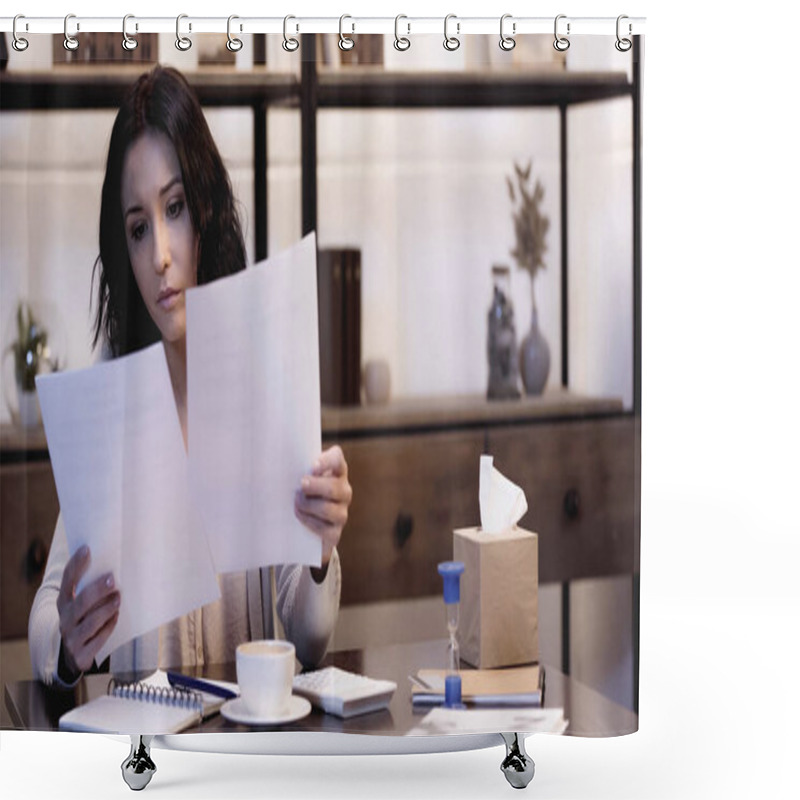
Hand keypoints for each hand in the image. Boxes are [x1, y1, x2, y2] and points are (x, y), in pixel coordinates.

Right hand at [56, 546, 119, 677]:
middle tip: (113, 579)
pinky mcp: (81, 655)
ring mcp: (71, 638)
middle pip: (80, 603)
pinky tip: (116, 618)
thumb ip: (93, 585)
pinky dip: (107, 628)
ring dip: (105, 610)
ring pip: (89, 623)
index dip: (75, 564)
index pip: (67, 580)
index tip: (87, 549)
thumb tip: (117, 560)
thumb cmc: (86, 618)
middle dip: (97, 590)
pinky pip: (97, 641)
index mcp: (64, 602)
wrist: (75, 654)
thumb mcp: (84, 602)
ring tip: (118, 599)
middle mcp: (65, 619)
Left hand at [295, 445, 351, 567]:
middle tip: (301, 485)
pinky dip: (309, 522)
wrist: (303, 525)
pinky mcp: (335, 532)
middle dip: (316, 486)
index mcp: (335, 471)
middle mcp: (343, 490)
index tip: (312, 467)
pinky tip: (299, 516)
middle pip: (335, 487)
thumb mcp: (298, 477)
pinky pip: (324, 529)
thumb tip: (272, 464)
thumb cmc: (298, 492)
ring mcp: (341, 512)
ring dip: (309, 505)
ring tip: (297, 503)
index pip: (337, 459)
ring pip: (329, 509)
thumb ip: (294, 468)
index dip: (327, 462)